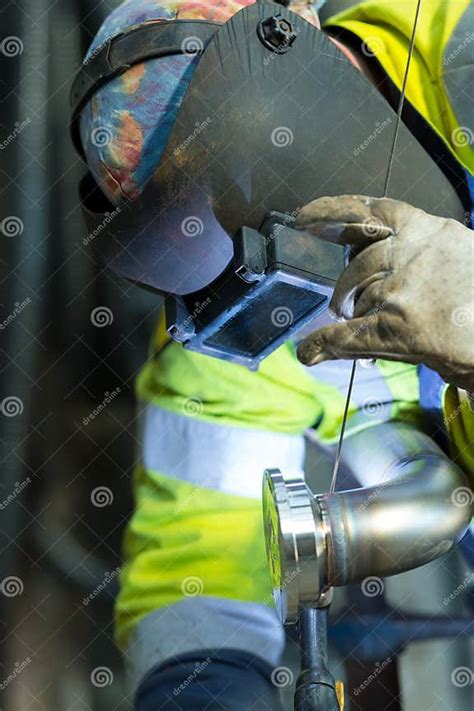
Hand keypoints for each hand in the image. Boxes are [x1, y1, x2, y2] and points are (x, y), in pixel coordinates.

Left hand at [295, 195, 473, 391]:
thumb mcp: (460, 252)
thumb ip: (423, 250)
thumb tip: (380, 265)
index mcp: (430, 230)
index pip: (373, 212)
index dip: (332, 210)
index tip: (306, 215)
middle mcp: (414, 253)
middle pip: (358, 263)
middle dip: (347, 286)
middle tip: (344, 303)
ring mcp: (404, 290)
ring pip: (356, 298)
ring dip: (354, 314)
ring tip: (365, 326)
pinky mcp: (399, 327)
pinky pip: (348, 334)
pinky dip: (325, 343)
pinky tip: (310, 350)